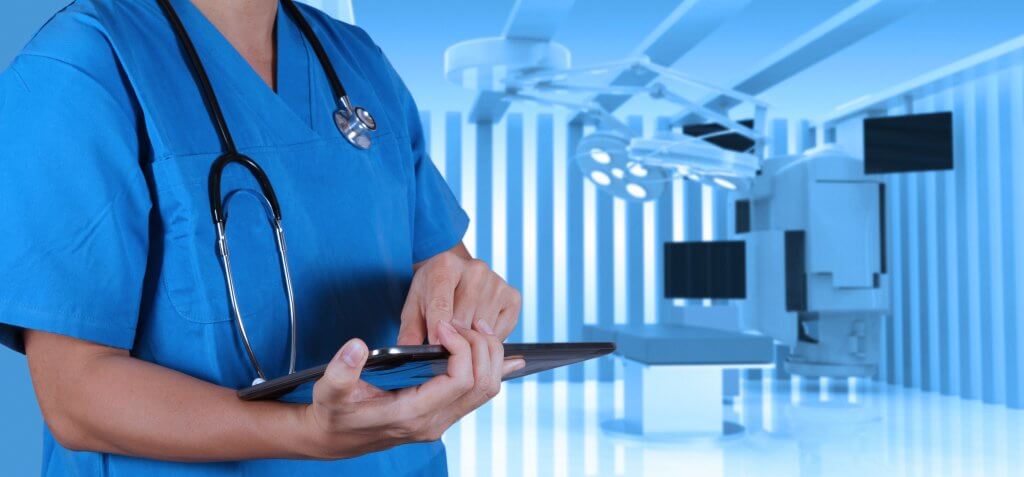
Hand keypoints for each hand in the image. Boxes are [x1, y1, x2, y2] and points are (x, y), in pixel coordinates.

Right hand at [301, 321, 523, 458]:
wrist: (334, 438)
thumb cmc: (334, 412)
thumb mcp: (330, 391)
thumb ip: (341, 371)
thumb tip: (356, 347)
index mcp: (412, 415)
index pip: (460, 381)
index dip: (461, 348)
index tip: (443, 326)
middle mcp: (434, 422)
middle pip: (483, 385)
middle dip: (482, 347)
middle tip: (464, 321)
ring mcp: (441, 421)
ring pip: (487, 390)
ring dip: (489, 356)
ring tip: (475, 328)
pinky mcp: (443, 414)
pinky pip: (479, 395)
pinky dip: (493, 371)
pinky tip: (511, 358)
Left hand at [397, 246, 520, 344]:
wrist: (455, 272)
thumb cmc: (432, 291)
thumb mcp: (414, 306)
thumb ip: (409, 329)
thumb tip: (406, 352)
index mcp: (445, 266)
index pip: (441, 305)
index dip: (437, 331)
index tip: (436, 349)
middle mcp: (475, 270)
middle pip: (463, 320)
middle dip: (452, 338)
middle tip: (445, 344)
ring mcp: (497, 282)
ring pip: (482, 329)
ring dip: (470, 339)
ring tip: (460, 333)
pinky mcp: (512, 297)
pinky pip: (499, 332)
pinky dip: (487, 338)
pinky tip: (476, 329)